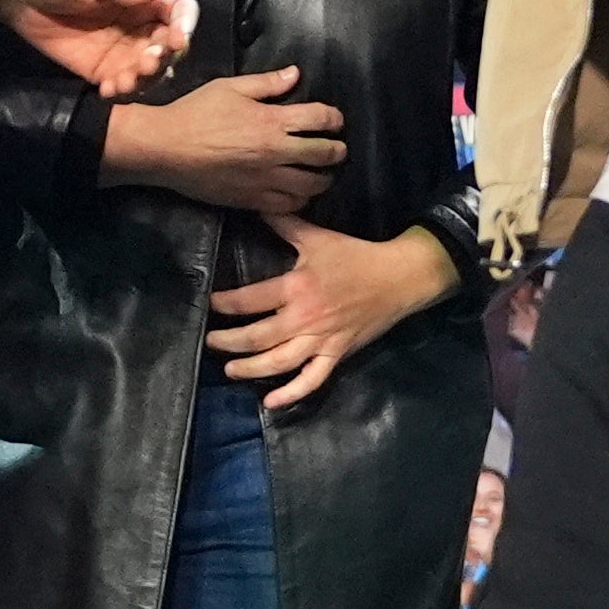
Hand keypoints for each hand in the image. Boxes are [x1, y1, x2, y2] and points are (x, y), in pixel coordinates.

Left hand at [0, 0, 196, 95]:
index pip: (179, 9)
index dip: (184, 25)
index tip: (177, 40)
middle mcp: (144, 22)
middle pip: (170, 45)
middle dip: (164, 56)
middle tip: (147, 62)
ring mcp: (127, 48)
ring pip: (152, 70)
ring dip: (145, 78)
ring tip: (125, 81)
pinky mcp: (107, 68)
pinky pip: (124, 84)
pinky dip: (122, 91)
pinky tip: (109, 90)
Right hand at [110, 65, 346, 214]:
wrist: (165, 148)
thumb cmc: (195, 113)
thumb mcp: (230, 88)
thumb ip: (267, 83)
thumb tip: (295, 75)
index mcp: (272, 121)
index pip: (320, 118)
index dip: (334, 118)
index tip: (334, 120)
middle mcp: (275, 153)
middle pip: (325, 154)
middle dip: (337, 151)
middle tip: (337, 149)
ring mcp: (265, 180)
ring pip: (311, 186)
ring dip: (323, 179)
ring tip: (322, 174)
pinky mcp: (252, 200)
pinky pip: (288, 206)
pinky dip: (300, 200)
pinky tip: (298, 193)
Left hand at [208, 223, 451, 412]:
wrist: (398, 278)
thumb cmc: (356, 257)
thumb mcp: (318, 237)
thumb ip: (285, 224)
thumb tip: (258, 206)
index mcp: (297, 288)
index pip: (251, 300)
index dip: (226, 304)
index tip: (210, 304)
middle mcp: (305, 318)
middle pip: (258, 337)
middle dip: (229, 342)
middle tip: (211, 342)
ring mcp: (321, 340)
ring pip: (279, 363)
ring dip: (250, 369)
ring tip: (230, 370)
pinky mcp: (337, 354)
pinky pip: (312, 380)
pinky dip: (291, 394)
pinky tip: (270, 403)